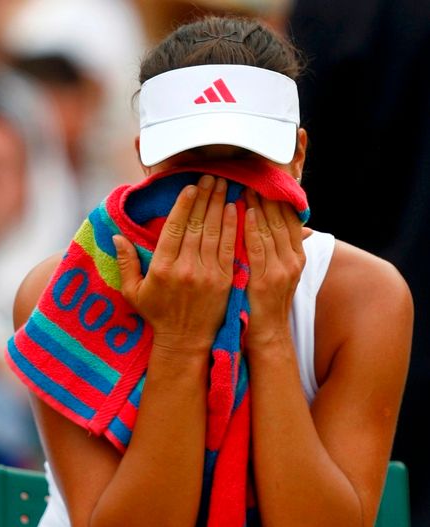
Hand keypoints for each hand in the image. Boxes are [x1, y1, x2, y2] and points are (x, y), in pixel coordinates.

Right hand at [113, 176, 236, 353]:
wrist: (185, 340)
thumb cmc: (157, 315)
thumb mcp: (133, 292)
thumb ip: (125, 263)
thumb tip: (116, 237)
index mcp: (162, 268)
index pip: (174, 229)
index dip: (183, 205)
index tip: (189, 187)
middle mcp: (186, 268)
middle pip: (196, 225)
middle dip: (204, 197)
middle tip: (210, 176)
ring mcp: (207, 274)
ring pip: (213, 232)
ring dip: (218, 205)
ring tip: (222, 184)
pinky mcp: (224, 280)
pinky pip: (228, 248)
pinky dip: (231, 227)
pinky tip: (233, 209)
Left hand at [243, 188, 305, 349]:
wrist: (268, 334)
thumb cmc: (268, 302)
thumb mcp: (281, 274)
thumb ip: (280, 249)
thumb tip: (285, 228)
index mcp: (298, 257)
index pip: (291, 219)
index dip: (280, 199)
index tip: (267, 181)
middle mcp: (293, 260)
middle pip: (282, 219)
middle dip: (267, 197)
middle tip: (252, 177)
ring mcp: (281, 270)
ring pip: (270, 229)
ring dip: (257, 206)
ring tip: (244, 187)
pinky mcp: (266, 279)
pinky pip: (258, 247)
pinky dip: (252, 228)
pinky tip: (243, 212)